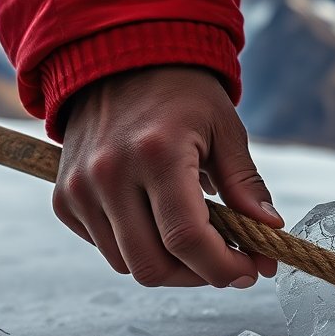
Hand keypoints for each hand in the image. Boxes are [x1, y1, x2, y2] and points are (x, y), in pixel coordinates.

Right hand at [54, 66, 283, 287]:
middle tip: (228, 263)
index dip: (224, 267)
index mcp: (157, 154)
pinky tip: (159, 223)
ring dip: (169, 266)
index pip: (187, 238)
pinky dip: (136, 248)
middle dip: (198, 276)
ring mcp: (79, 189)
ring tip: (197, 242)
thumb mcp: (225, 129)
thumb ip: (245, 184)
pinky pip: (104, 248)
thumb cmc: (182, 93)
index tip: (252, 270)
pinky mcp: (64, 198)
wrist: (118, 59)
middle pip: (153, 265)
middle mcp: (109, 175)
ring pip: (127, 264)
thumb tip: (270, 231)